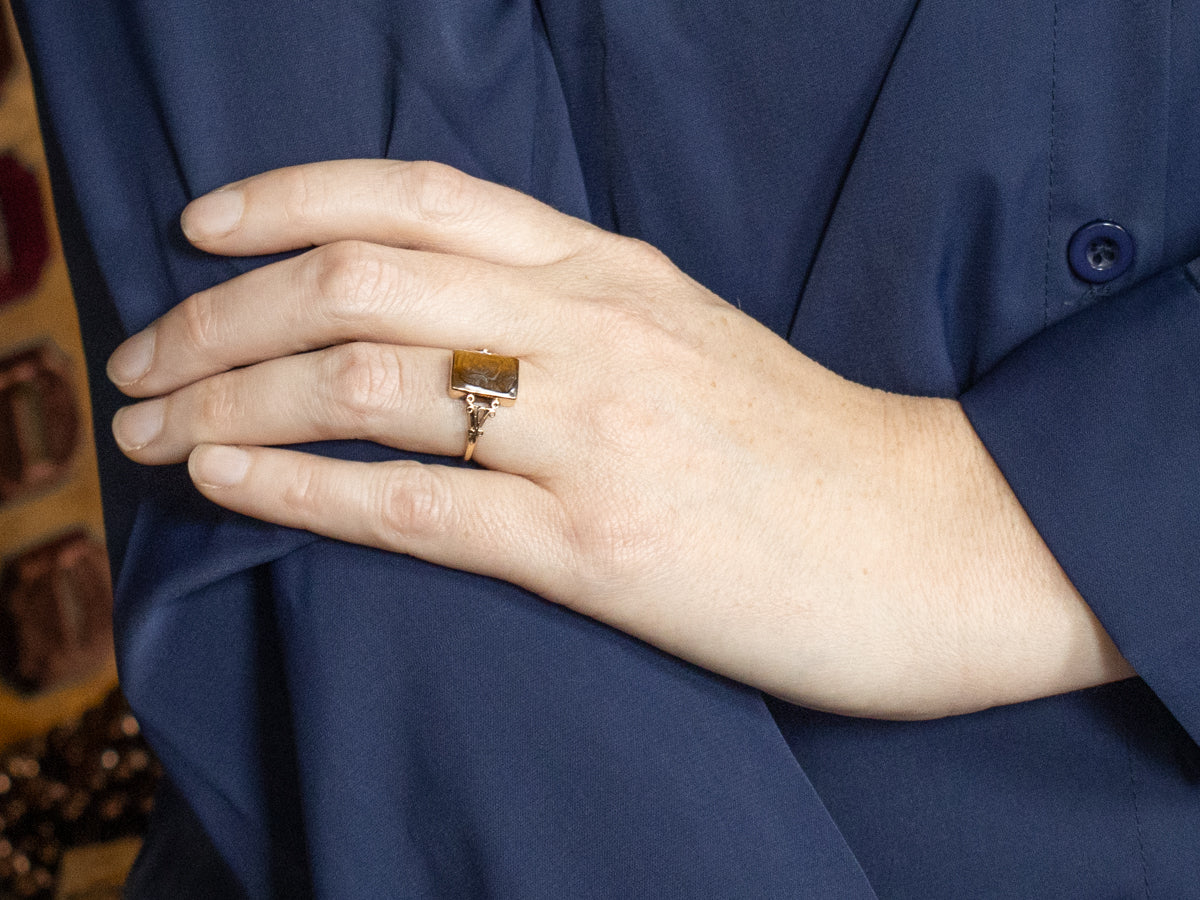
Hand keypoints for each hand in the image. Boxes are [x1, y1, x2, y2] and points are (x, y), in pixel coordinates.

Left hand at [107, 160, 1131, 717]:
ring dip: (229, 398)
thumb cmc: (809, 450)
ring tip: (150, 428)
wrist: (938, 542)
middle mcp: (594, 329)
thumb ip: (574, 315)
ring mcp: (596, 432)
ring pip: (365, 381)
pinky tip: (226, 485)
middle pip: (359, 279)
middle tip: (140, 356)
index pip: (420, 195)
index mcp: (615, 272)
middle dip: (219, 313)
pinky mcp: (601, 546)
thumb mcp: (689, 339)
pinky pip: (414, 505)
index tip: (202, 230)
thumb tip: (449, 324)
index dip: (288, 197)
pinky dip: (300, 489)